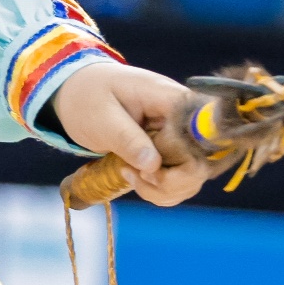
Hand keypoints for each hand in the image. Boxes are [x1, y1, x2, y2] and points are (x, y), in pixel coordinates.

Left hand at [51, 64, 215, 206]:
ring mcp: (181, 138)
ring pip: (194, 176)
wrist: (80, 93)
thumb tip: (153, 165)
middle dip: (171, 181)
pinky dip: (162, 191)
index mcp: (172, 99)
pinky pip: (181, 181)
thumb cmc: (89, 97)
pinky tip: (138, 181)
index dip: (187, 158)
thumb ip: (127, 138)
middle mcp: (185, 119)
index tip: (154, 169)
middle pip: (203, 161)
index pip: (203, 132)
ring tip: (130, 176)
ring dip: (164, 190)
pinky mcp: (173, 153)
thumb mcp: (102, 117)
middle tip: (135, 175)